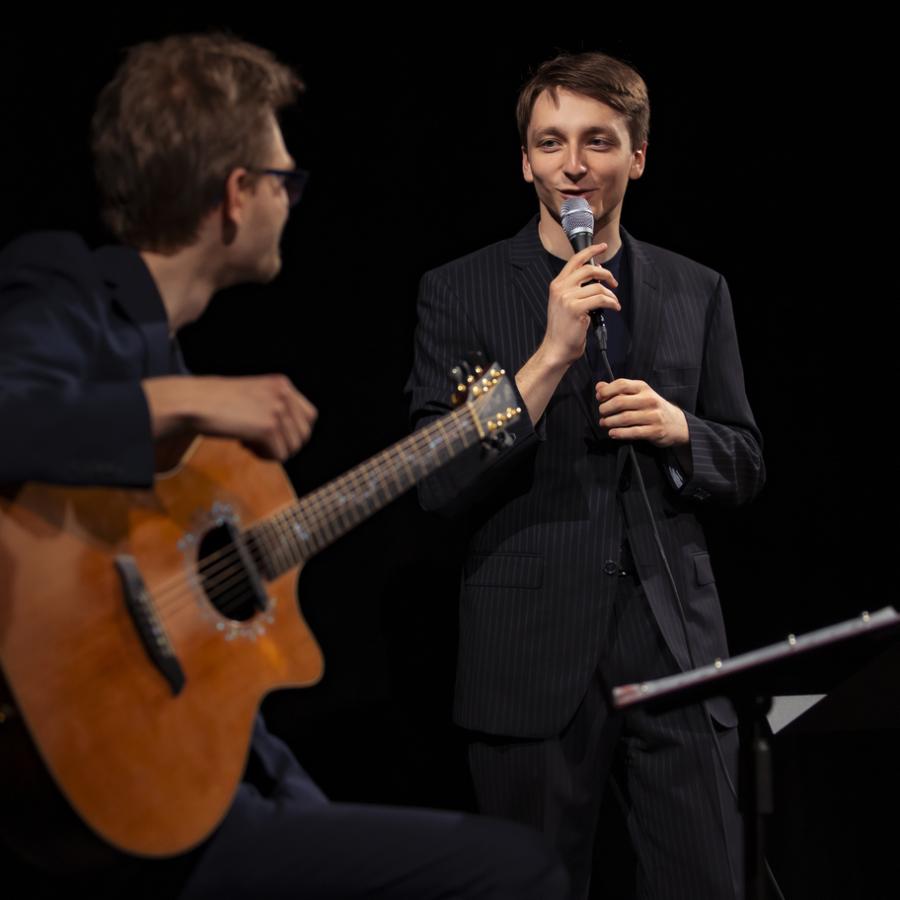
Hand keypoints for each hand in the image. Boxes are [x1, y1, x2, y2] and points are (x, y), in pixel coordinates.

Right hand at [144, 374, 317, 460]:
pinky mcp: (268, 427)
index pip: (310, 416)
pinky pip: (279, 455)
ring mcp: (277, 409)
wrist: (194, 402)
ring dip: (272, 452)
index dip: (294, 432)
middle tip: (259, 442)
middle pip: (304, 435)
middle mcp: (284, 394)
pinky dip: (263, 456)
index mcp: (282, 384)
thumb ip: (276, 408)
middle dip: (284, 445)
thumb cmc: (217, 402)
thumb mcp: (255, 395)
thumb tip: (296, 440)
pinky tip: (244, 444)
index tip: (272, 435)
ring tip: (249, 442)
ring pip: (293, 448)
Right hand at [540, 242, 620, 367]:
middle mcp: (560, 289)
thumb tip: (597, 275)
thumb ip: (576, 288)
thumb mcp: (565, 304)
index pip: (575, 261)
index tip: (602, 247)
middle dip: (606, 274)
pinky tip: (613, 307)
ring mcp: (567, 298)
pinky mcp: (576, 309)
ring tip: (613, 303)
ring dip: (610, 294)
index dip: (591, 251)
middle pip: (589, 269)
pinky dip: (611, 302)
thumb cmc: (563, 330)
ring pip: (598, 286)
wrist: (556, 349)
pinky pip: (601, 299)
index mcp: (557, 285)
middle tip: (613, 283)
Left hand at [596, 379, 688, 447]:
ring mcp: (654, 416)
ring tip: (604, 423)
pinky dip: (619, 433)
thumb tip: (599, 386)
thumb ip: (619, 390)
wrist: (677, 424)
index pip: (621, 384)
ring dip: (610, 422)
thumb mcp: (638, 395)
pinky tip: (612, 433)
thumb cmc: (652, 407)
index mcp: (644, 388)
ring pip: (625, 418)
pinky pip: (633, 432)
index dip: (606, 391)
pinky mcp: (655, 431)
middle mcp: (649, 400)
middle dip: (605, 408)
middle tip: (601, 413)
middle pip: (620, 402)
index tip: (599, 397)